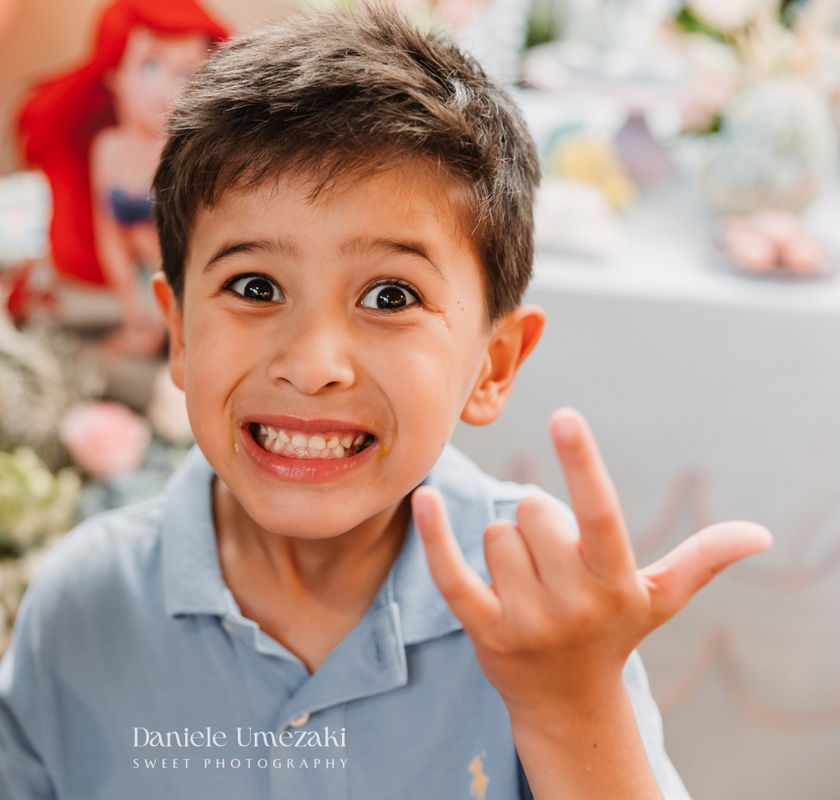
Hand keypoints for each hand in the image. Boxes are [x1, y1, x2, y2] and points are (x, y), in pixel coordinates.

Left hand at [412, 408, 770, 718]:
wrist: (570, 705)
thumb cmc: (613, 634)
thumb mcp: (658, 598)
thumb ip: (702, 559)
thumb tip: (758, 534)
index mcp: (615, 582)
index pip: (598, 512)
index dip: (582, 462)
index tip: (564, 415)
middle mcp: (573, 602)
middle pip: (532, 514)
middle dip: (537, 524)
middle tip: (551, 562)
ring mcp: (527, 620)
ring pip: (495, 535)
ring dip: (504, 546)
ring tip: (526, 582)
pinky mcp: (484, 631)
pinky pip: (451, 573)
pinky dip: (435, 535)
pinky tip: (425, 499)